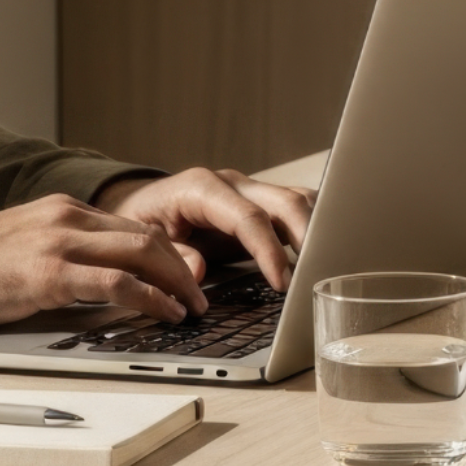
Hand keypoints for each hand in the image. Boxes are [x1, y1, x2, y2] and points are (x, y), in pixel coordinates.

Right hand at [0, 194, 211, 329]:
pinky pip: (116, 283)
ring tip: (193, 308)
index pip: (135, 227)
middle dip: (185, 267)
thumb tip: (109, 278)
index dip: (171, 253)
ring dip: (178, 283)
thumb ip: (67, 253)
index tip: (190, 276)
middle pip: (149, 237)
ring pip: (142, 254)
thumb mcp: (27, 247)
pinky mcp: (47, 274)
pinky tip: (166, 313)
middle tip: (203, 295)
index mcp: (64, 210)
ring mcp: (58, 243)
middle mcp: (66, 218)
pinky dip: (152, 298)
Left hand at [95, 167, 313, 289]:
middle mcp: (232, 184)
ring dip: (316, 230)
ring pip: (299, 200)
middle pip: (285, 202)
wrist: (140, 204)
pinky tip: (319, 252)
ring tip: (326, 264)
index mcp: (201, 188)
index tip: (283, 282)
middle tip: (318, 272)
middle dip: (308, 236)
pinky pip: (296, 208)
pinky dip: (313, 227)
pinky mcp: (261, 202)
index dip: (269, 250)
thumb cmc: (142, 222)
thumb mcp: (144, 241)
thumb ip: (172, 256)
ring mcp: (251, 190)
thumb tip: (198, 273)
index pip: (248, 217)